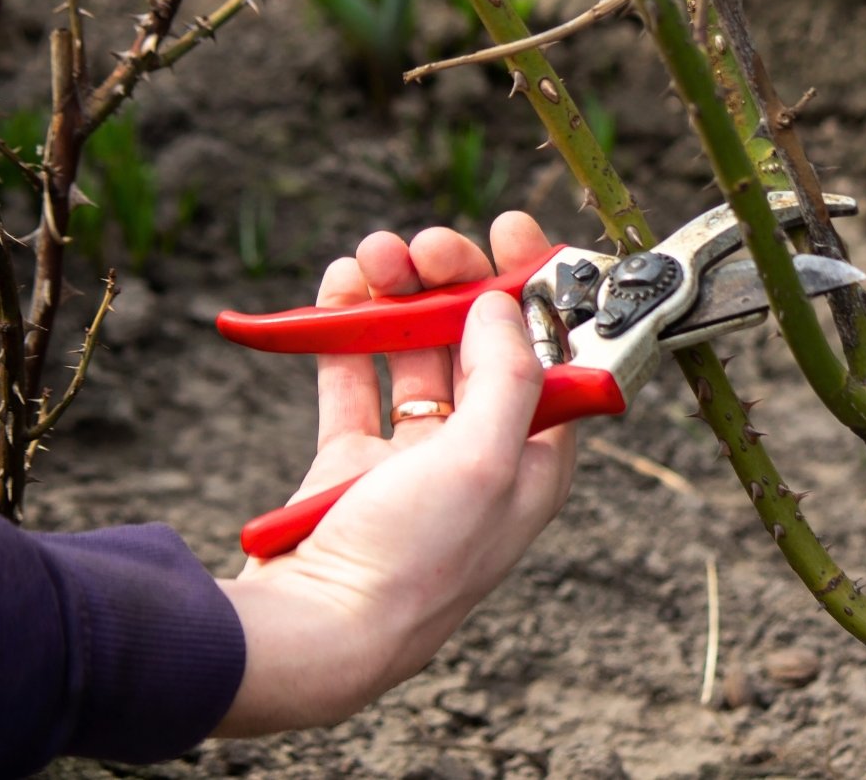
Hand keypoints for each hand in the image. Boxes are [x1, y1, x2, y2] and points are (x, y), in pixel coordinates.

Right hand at [214, 213, 576, 734]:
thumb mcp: (486, 462)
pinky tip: (336, 289)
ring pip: (411, 352)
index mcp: (533, 460)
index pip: (548, 354)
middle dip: (453, 282)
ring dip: (395, 296)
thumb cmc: (415, 564)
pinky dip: (341, 331)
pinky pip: (351, 378)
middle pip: (476, 343)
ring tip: (369, 255)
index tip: (510, 230)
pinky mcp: (349, 465)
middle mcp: (478, 455)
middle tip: (425, 244)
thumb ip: (505, 374)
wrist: (316, 634)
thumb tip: (504, 304)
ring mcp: (411, 461)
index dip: (534, 288)